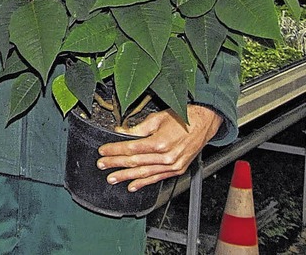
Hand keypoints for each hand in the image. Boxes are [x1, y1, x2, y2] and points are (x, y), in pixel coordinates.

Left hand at [96, 105, 222, 191]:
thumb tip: (120, 132)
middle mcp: (166, 157)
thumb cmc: (181, 118)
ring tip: (112, 178)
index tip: (103, 151)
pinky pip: (157, 178)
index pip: (131, 148)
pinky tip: (132, 186)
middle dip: (116, 164)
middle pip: (135, 162)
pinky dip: (143, 183)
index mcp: (159, 143)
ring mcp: (172, 166)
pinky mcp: (176, 170)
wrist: (203, 123)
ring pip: (144, 173)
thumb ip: (137, 129)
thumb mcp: (156, 119)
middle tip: (102, 165)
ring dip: (126, 177)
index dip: (115, 150)